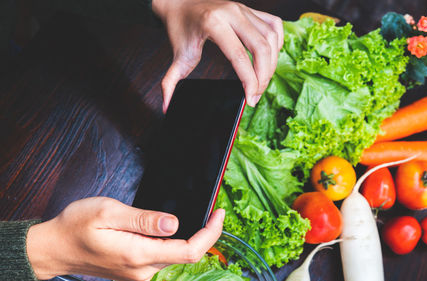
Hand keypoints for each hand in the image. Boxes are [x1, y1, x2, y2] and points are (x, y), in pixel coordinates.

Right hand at [26, 197, 224, 280]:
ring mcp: (139, 275)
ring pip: (178, 262)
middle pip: (188, 258)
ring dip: (195, 243)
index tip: (218, 214)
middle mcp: (142, 271)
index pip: (189, 251)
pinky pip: (165, 263)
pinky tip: (180, 233)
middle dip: (207, 236)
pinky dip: (179, 248)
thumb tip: (174, 223)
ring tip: (204, 221)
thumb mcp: (109, 212)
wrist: (54, 248)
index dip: (210, 234)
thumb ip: (144, 220)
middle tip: (214, 213)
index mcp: (138, 254)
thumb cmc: (76, 227)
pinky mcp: (135, 273)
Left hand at [152, 0, 283, 111]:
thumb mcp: (177, 55)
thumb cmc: (180, 28)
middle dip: (264, 76)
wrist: (179, 2)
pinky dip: (277, 42)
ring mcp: (244, 10)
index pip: (239, 56)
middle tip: (257, 93)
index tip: (251, 99)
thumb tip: (166, 106)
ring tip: (263, 80)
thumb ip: (171, 82)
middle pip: (261, 48)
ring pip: (271, 37)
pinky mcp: (250, 10)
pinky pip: (274, 25)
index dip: (249, 81)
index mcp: (213, 23)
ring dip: (272, 62)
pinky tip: (270, 57)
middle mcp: (232, 13)